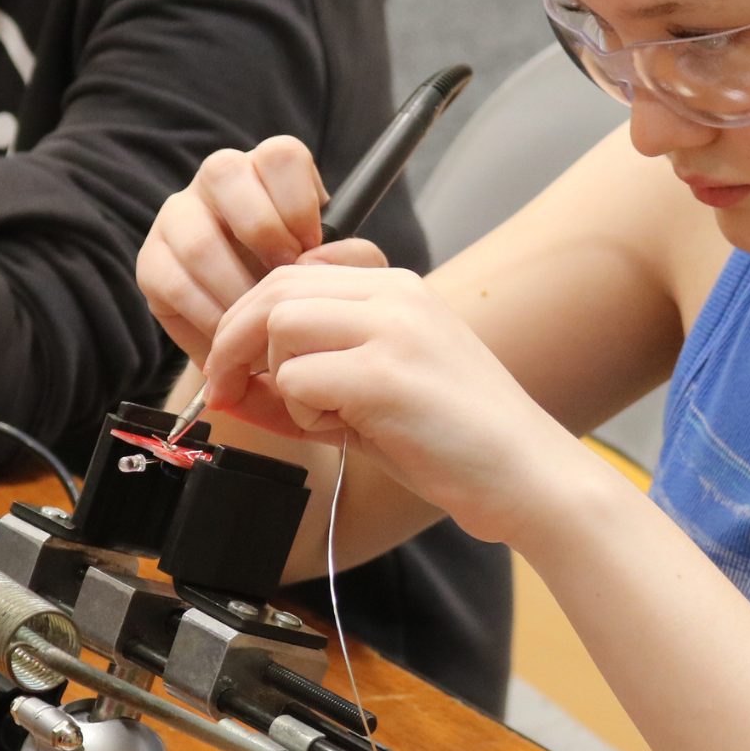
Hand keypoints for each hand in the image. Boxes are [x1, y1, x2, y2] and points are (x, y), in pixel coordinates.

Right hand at [136, 137, 385, 364]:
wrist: (265, 337)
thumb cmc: (308, 290)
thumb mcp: (343, 272)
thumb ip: (352, 257)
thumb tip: (315, 257)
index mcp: (271, 171)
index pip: (281, 155)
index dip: (299, 203)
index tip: (312, 248)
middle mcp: (220, 181)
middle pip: (226, 173)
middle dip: (263, 232)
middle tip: (283, 277)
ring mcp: (179, 215)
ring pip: (198, 238)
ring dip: (237, 289)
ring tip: (261, 322)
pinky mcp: (152, 261)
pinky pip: (175, 285)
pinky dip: (210, 318)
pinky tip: (233, 335)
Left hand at [202, 263, 588, 541]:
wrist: (526, 476)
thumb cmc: (457, 441)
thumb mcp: (380, 387)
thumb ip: (314, 372)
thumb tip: (231, 381)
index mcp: (399, 289)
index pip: (294, 274)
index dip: (249, 320)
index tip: (236, 368)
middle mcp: (396, 295)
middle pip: (274, 290)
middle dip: (232, 342)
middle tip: (223, 391)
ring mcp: (392, 330)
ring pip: (279, 326)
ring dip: (279, 381)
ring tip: (324, 418)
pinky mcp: (384, 375)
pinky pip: (297, 377)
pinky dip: (302, 413)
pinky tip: (345, 432)